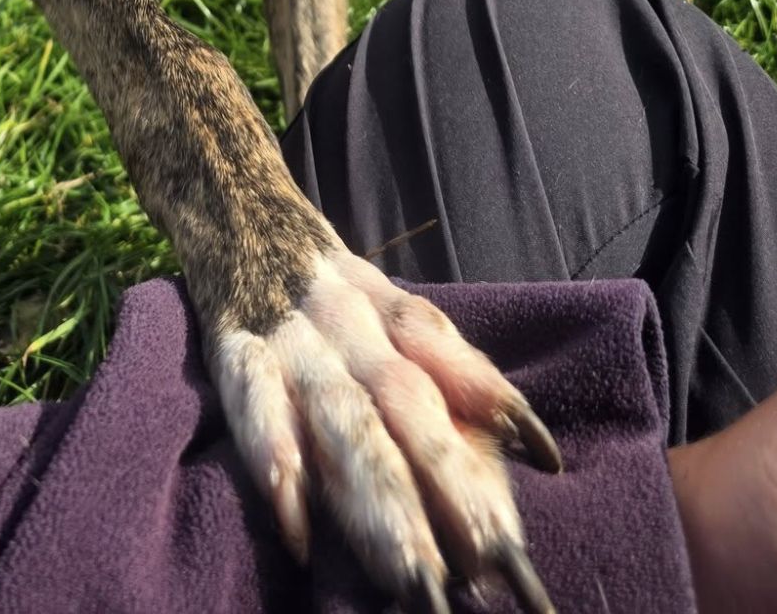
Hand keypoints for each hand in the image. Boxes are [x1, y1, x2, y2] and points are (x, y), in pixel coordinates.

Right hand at [208, 233, 561, 612]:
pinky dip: (275, 458)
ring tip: (412, 570)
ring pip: (341, 416)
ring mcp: (287, 336)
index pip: (445, 352)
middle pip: (402, 397)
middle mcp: (344, 319)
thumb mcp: (382, 309)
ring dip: (379, 494)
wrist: (231, 206)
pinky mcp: (230, 350)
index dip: (493, 399)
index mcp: (386, 308)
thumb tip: (526, 450)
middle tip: (485, 555)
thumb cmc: (324, 285)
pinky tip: (298, 526)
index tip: (545, 460)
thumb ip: (445, 368)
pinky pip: (254, 405)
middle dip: (446, 478)